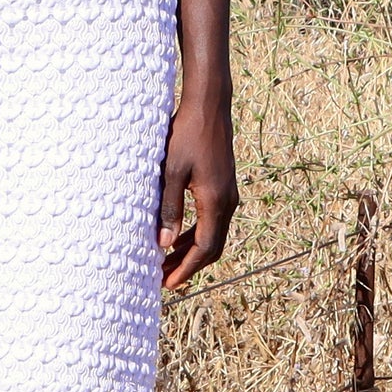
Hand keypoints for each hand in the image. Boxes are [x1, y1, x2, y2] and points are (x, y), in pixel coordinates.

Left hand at [158, 96, 237, 289]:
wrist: (209, 107)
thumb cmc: (186, 135)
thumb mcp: (171, 172)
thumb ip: (169, 208)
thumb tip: (164, 244)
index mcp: (215, 202)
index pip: (205, 248)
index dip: (186, 269)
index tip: (168, 284)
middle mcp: (227, 202)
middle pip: (212, 247)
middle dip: (188, 266)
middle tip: (163, 279)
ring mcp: (228, 194)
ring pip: (213, 235)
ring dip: (191, 251)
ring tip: (167, 262)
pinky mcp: (223, 186)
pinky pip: (213, 221)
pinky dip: (196, 235)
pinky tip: (177, 238)